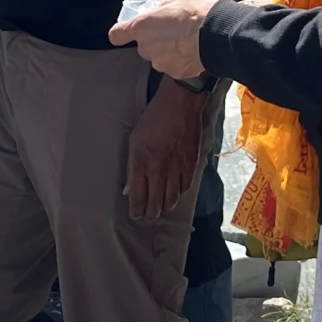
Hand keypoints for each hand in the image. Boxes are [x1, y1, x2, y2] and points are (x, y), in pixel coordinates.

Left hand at [108, 0, 225, 78]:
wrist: (217, 34)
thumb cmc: (196, 12)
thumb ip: (162, 9)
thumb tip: (161, 13)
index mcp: (141, 27)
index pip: (117, 35)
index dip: (122, 33)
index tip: (127, 32)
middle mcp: (146, 48)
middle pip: (144, 46)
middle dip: (156, 40)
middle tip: (173, 31)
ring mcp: (160, 63)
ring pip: (160, 57)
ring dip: (169, 52)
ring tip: (187, 42)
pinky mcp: (175, 74)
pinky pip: (175, 66)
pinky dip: (182, 61)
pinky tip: (194, 51)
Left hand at [123, 75, 207, 220]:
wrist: (179, 105)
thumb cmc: (153, 119)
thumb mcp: (134, 140)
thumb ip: (132, 167)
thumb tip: (129, 189)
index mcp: (142, 163)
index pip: (138, 198)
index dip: (136, 211)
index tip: (135, 215)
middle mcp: (159, 170)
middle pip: (155, 204)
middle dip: (150, 215)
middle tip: (148, 217)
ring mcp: (177, 169)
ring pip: (172, 200)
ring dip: (165, 207)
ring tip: (160, 208)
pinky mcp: (191, 165)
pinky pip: (185, 188)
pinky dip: (179, 193)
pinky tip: (174, 192)